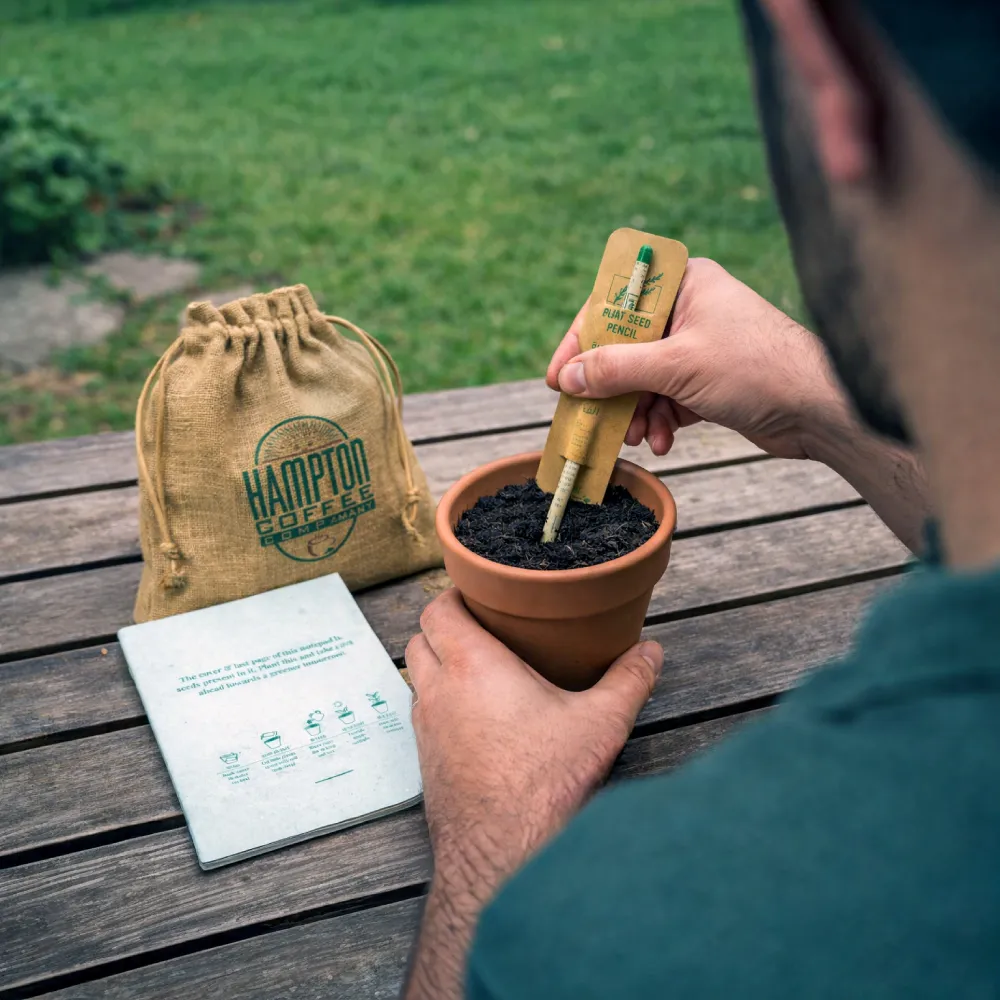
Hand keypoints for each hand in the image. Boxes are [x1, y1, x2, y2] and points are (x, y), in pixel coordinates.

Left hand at [403, 589, 661, 999]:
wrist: (501, 856)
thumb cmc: (544, 784)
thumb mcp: (599, 724)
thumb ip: (628, 681)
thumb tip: (652, 652)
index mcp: (471, 664)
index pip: (436, 608)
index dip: (453, 594)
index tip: (480, 592)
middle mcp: (438, 691)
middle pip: (420, 637)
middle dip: (444, 625)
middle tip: (483, 625)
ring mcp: (426, 728)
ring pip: (417, 676)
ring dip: (438, 664)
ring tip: (480, 666)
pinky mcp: (427, 761)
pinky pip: (423, 714)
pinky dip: (440, 702)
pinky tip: (477, 716)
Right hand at [546, 257, 847, 459]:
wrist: (819, 409)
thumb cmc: (754, 369)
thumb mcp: (676, 366)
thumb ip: (617, 369)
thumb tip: (569, 377)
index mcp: (683, 283)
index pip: (614, 304)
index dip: (582, 340)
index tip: (558, 376)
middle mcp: (690, 309)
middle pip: (626, 346)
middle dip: (610, 387)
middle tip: (588, 417)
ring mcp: (700, 346)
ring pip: (644, 378)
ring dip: (634, 411)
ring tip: (633, 437)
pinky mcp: (709, 381)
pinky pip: (666, 399)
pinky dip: (659, 420)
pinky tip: (661, 441)